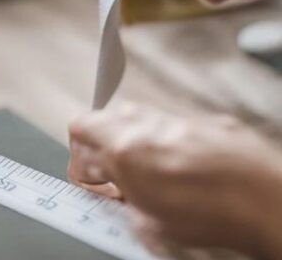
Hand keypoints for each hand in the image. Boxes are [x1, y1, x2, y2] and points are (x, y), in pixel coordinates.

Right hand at [67, 103, 281, 257]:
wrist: (265, 199)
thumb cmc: (212, 215)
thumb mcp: (150, 225)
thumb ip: (124, 202)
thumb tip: (121, 196)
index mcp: (122, 152)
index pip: (77, 139)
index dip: (80, 165)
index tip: (94, 182)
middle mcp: (141, 126)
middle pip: (95, 120)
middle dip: (96, 145)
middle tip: (111, 172)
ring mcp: (170, 118)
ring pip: (129, 115)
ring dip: (126, 137)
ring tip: (144, 166)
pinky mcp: (198, 118)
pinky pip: (164, 122)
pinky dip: (160, 138)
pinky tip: (179, 163)